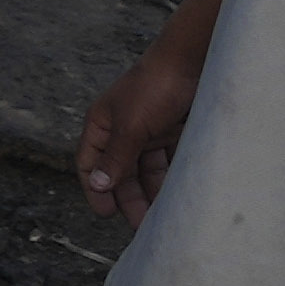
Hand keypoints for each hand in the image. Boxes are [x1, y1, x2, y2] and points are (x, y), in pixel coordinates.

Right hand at [77, 39, 201, 218]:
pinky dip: (171, 179)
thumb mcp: (131, 126)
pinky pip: (169, 163)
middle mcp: (123, 130)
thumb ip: (115, 158)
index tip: (107, 214)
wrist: (195, 60)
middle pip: (120, 172)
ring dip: (151, 193)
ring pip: (146, 170)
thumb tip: (97, 185)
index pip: (89, 164)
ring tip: (160, 217)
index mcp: (102, 126)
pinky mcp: (174, 132)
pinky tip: (176, 196)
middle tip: (140, 225)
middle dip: (128, 198)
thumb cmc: (156, 86)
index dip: (95, 189)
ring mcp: (149, 131)